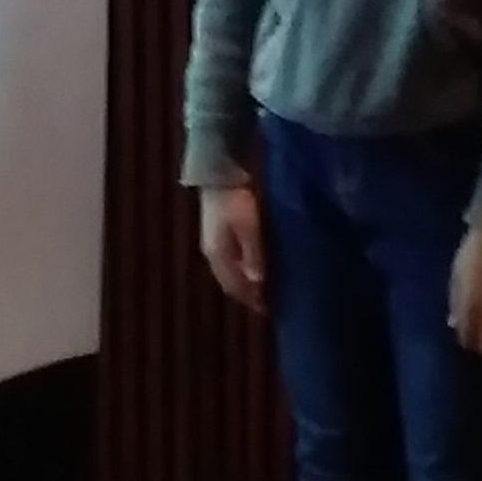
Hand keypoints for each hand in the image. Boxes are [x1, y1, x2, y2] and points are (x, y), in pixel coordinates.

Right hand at [200, 185, 266, 313]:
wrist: (218, 171)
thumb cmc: (236, 200)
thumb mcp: (249, 227)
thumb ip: (254, 255)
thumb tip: (258, 282)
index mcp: (218, 255)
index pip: (235, 287)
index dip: (251, 300)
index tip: (269, 309)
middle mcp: (211, 253)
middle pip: (230, 282)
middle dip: (247, 293)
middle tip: (268, 301)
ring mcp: (211, 241)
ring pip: (228, 271)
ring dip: (244, 281)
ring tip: (263, 285)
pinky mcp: (215, 231)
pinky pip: (229, 259)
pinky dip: (241, 267)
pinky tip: (253, 263)